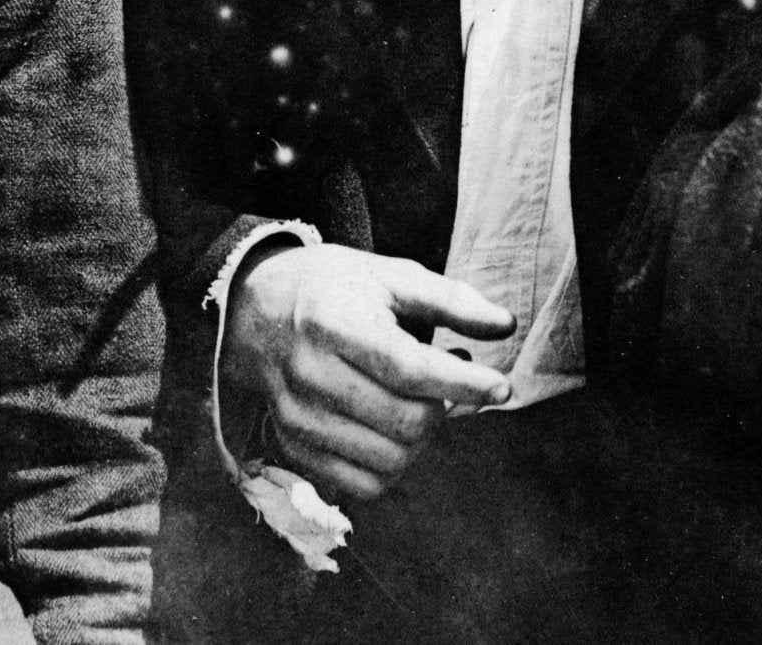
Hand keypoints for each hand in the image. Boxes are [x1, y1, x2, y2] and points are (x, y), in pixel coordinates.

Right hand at [222, 242, 514, 501]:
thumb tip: (506, 326)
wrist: (256, 307)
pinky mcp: (293, 447)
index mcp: (334, 323)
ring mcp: (297, 418)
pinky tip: (396, 428)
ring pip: (390, 459)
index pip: (408, 368)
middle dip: (447, 407)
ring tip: (426, 400)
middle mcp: (309, 375)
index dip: (462, 382)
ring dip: (424, 437)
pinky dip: (395, 465)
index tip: (502, 387)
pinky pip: (363, 484)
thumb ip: (451, 300)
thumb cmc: (336, 288)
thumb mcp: (391, 276)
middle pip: (405, 421)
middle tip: (454, 380)